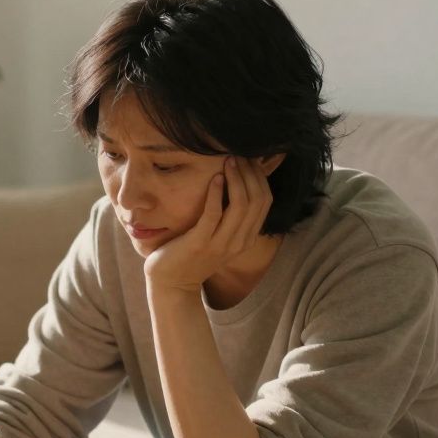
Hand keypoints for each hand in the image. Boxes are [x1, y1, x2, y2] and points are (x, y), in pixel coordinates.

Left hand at [142, 155, 272, 292]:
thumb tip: (236, 183)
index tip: (249, 158)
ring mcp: (221, 244)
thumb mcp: (219, 236)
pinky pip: (214, 214)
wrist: (172, 284)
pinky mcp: (200, 243)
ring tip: (228, 161)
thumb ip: (230, 217)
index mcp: (246, 238)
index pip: (265, 201)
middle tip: (238, 154)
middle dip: (250, 173)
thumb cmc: (192, 255)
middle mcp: (239, 242)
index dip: (260, 177)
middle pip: (257, 200)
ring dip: (236, 178)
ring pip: (241, 205)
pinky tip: (214, 177)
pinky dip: (216, 193)